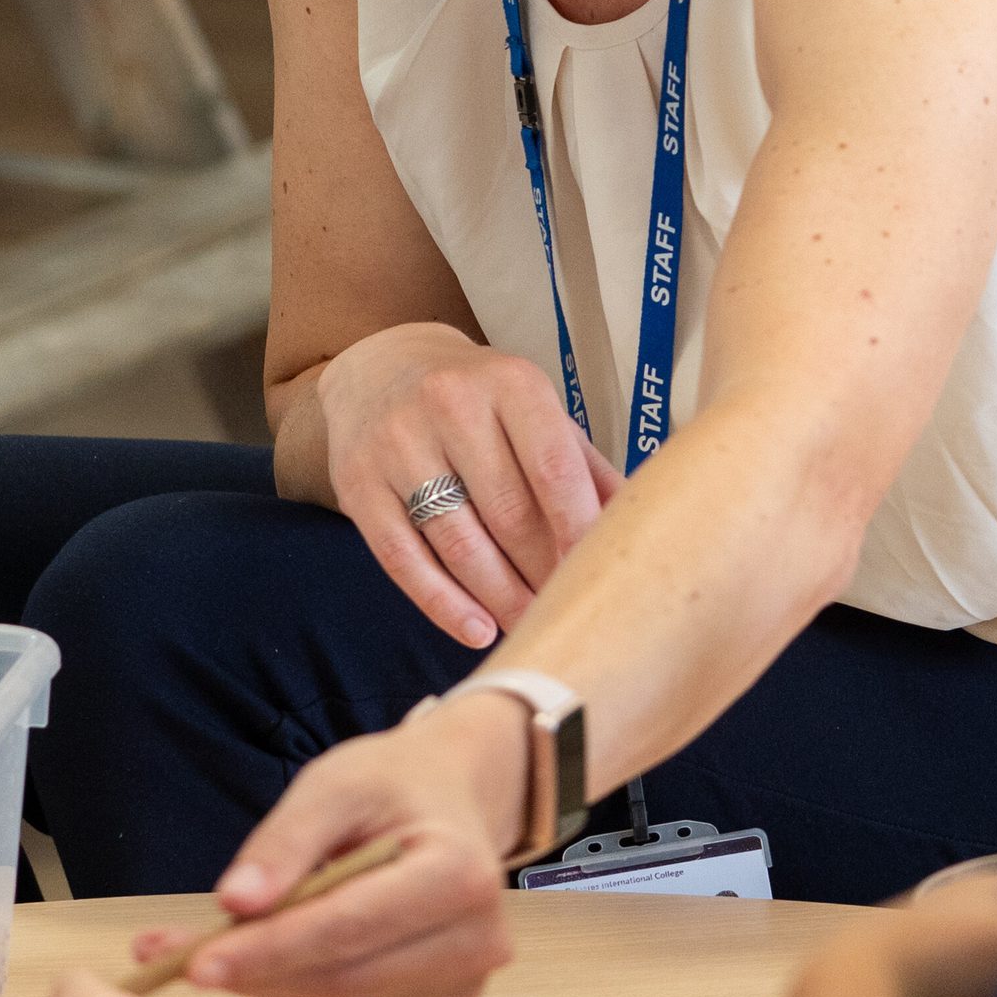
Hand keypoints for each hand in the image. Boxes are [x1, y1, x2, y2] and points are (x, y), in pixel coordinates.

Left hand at [141, 694, 524, 996]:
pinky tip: (265, 958)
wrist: (448, 800)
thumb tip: (237, 903)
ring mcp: (461, 984)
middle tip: (177, 957)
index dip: (268, 948)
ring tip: (204, 951)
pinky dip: (297, 989)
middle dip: (255, 969)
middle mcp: (476, 941)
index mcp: (460, 875)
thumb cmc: (393, 785)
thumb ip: (286, 841)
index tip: (196, 961)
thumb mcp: (336, 783)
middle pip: (344, 975)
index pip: (349, 927)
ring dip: (268, 983)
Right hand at [318, 321, 618, 644]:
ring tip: (531, 626)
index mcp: (509, 383)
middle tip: (568, 611)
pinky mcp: (358, 484)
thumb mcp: (533, 411)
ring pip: (459, 543)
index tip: (599, 575)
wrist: (379, 368)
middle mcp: (449, 404)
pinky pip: (404, 558)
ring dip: (501, 597)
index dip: (579, 530)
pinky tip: (477, 629)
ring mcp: (397, 444)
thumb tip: (639, 526)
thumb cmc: (478, 400)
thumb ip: (583, 467)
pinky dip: (443, 603)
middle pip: (508, 513)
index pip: (553, 467)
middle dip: (544, 573)